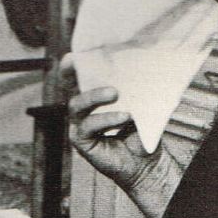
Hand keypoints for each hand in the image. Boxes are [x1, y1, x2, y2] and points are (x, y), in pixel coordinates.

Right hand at [63, 54, 181, 217]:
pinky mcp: (82, 142)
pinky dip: (105, 119)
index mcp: (93, 97)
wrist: (148, 163)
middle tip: (81, 63)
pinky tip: (123, 117)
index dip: (72, 66)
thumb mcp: (138, 105)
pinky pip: (87, 126)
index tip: (72, 54)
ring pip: (76, 105)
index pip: (78, 78)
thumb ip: (131, 89)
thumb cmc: (142, 132)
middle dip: (71, 74)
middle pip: (69, 88)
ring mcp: (80, 125)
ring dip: (94, 96)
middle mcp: (83, 110)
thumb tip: (138, 67)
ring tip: (115, 93)